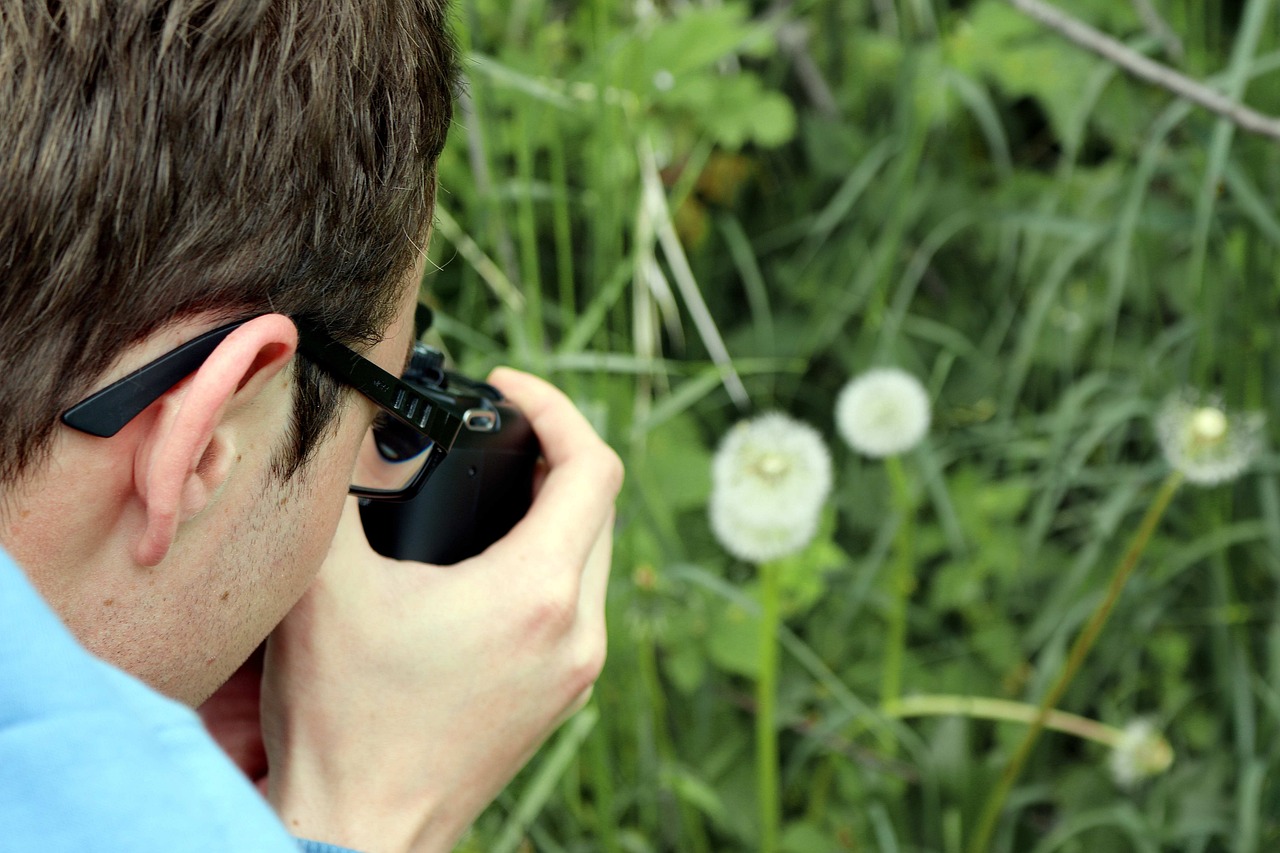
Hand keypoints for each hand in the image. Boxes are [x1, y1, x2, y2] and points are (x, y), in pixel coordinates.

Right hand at [259, 368, 621, 851]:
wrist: (360, 829)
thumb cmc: (345, 720)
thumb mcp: (326, 588)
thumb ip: (337, 496)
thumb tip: (346, 434)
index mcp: (536, 592)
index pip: (592, 465)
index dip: (556, 408)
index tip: (509, 390)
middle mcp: (577, 630)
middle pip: (599, 507)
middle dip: (556, 454)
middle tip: (500, 432)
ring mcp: (577, 670)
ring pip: (594, 557)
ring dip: (558, 510)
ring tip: (500, 485)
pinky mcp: (562, 696)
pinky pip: (579, 604)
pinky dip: (552, 562)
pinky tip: (498, 562)